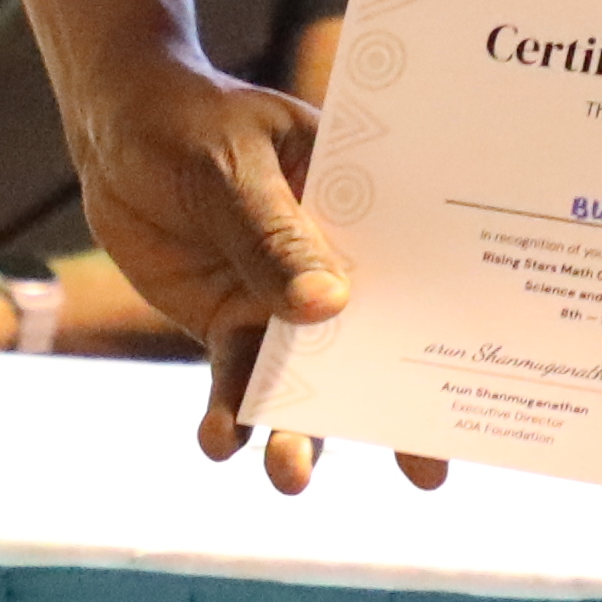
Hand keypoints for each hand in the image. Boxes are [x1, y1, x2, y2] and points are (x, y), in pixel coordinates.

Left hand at [64, 53, 444, 494]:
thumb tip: (328, 305)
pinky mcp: (231, 327)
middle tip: (428, 472)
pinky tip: (218, 443)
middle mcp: (337, 267)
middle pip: (380, 348)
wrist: (119, 129)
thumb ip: (273, 234)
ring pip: (307, 383)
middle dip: (401, 413)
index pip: (424, 274)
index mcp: (366, 212)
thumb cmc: (190, 123)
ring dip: (303, 435)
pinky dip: (228, 418)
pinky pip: (237, 383)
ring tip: (291, 478)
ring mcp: (284, 303)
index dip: (456, 334)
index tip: (482, 392)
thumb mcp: (234, 167)